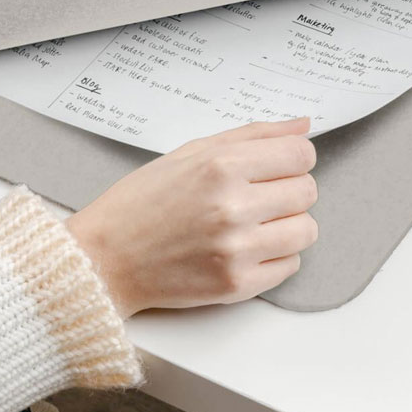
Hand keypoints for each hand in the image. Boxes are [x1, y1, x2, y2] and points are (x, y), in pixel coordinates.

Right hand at [67, 118, 318, 312]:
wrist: (103, 259)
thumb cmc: (143, 201)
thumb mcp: (192, 151)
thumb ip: (253, 135)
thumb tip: (304, 125)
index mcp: (222, 166)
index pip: (301, 155)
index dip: (294, 158)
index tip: (278, 166)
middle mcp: (233, 207)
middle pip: (307, 191)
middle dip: (289, 190)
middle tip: (259, 196)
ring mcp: (236, 249)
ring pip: (306, 230)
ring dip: (288, 225)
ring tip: (255, 224)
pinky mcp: (236, 285)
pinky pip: (290, 266)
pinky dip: (275, 257)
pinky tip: (246, 248)